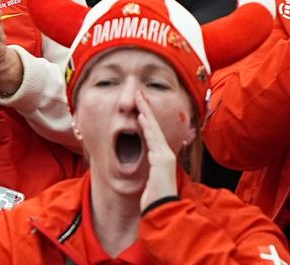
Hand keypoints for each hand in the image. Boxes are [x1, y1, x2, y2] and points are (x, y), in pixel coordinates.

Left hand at [136, 91, 178, 211]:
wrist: (163, 210)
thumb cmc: (154, 197)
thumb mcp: (148, 178)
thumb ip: (147, 167)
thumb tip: (143, 160)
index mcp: (161, 157)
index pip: (152, 133)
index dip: (146, 118)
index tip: (139, 105)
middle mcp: (165, 154)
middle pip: (154, 127)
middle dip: (146, 110)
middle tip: (138, 93)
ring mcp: (164, 156)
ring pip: (154, 130)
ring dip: (146, 113)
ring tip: (139, 98)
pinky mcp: (162, 160)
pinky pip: (153, 139)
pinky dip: (148, 127)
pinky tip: (141, 116)